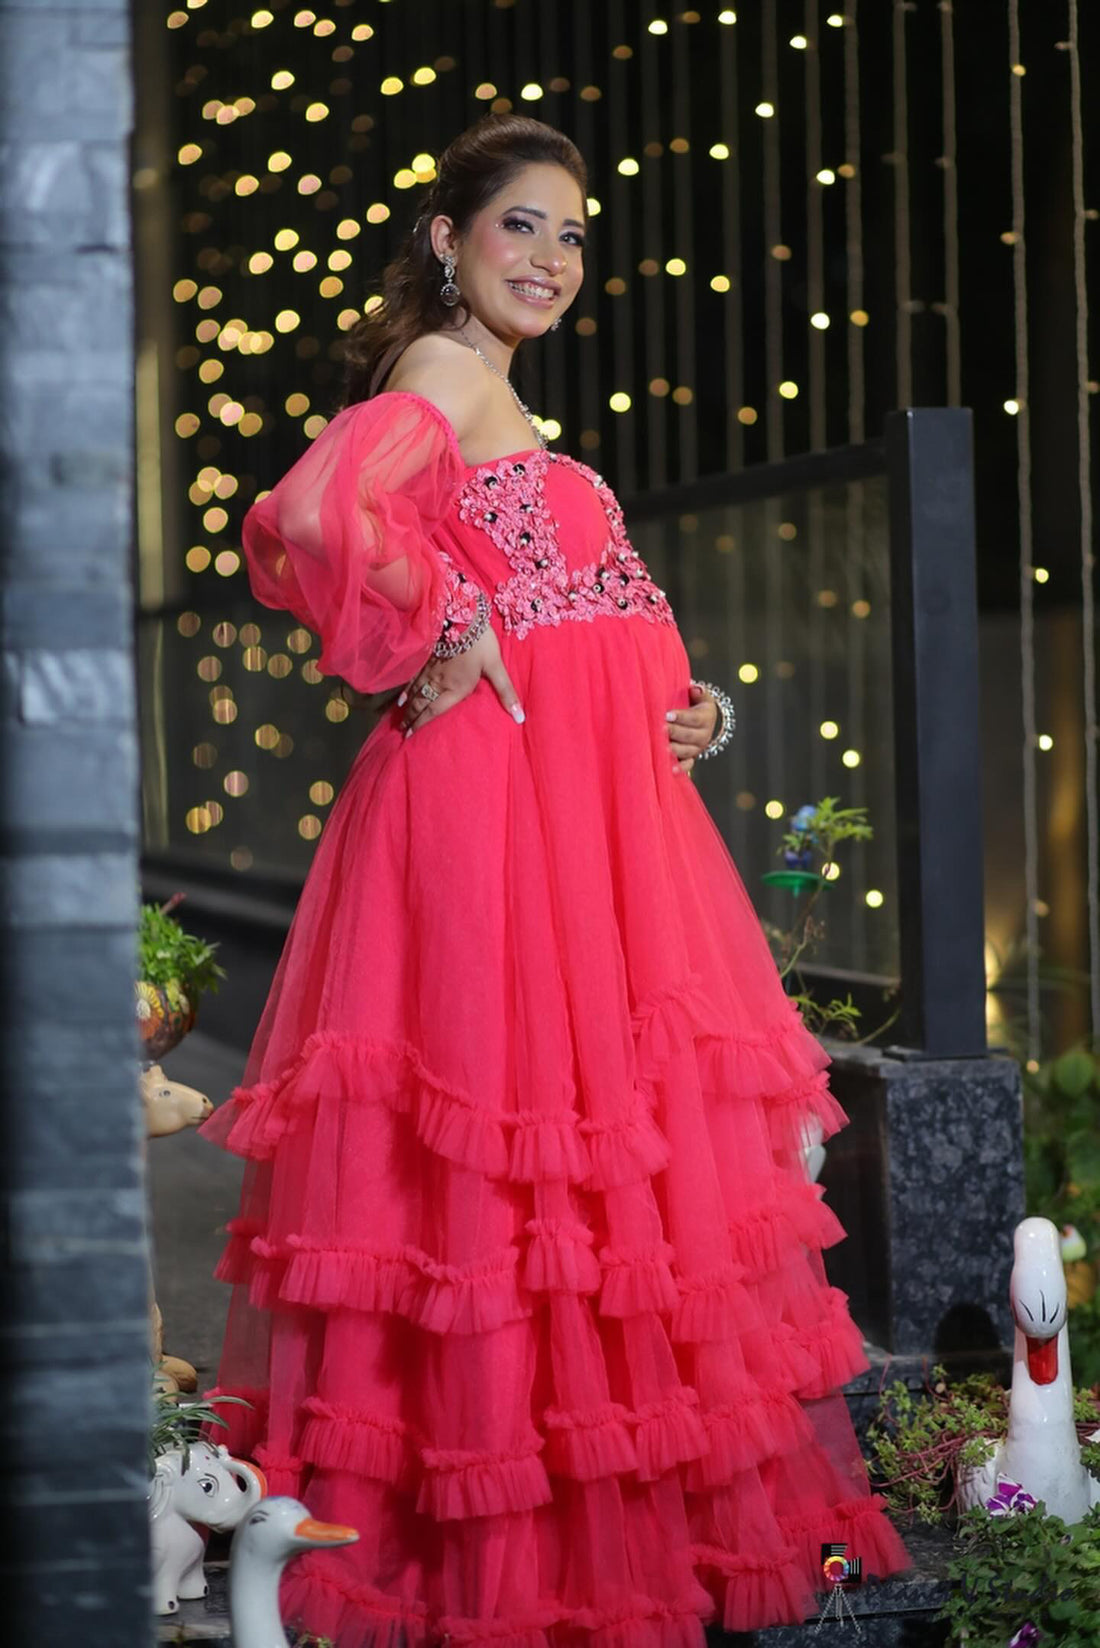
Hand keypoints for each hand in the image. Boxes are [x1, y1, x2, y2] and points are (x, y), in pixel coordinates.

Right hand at [397, 625, 523, 736]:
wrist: (460, 614)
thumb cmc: (480, 642)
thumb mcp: (496, 667)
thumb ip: (506, 692)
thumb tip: (520, 717)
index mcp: (456, 688)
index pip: (434, 711)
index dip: (421, 724)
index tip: (410, 736)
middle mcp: (439, 682)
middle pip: (421, 703)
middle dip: (411, 718)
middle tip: (402, 731)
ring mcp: (430, 670)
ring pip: (415, 692)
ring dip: (407, 707)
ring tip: (399, 718)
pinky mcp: (426, 657)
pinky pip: (412, 677)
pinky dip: (406, 689)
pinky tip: (401, 696)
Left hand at [666, 681, 717, 775]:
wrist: (703, 722)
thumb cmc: (695, 706)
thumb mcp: (700, 697)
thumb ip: (698, 692)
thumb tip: (695, 689)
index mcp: (706, 718)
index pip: (694, 718)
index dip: (681, 717)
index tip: (667, 715)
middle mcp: (703, 735)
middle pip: (689, 735)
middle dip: (674, 732)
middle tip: (660, 729)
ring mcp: (697, 748)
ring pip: (686, 751)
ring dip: (673, 750)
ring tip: (661, 747)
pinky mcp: (691, 758)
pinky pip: (687, 765)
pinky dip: (680, 768)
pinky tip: (670, 769)